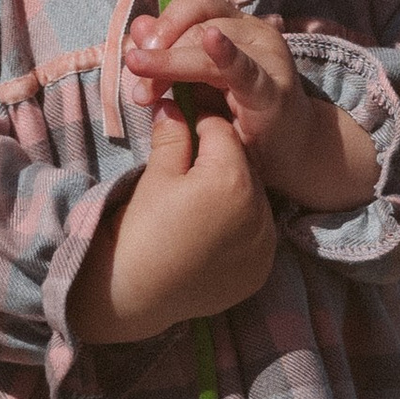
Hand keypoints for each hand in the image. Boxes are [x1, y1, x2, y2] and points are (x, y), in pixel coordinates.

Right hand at [69, 99, 276, 343]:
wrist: (135, 294)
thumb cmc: (140, 229)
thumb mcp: (156, 175)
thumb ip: (173, 135)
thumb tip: (174, 105)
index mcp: (232, 178)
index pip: (222, 131)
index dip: (200, 123)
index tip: (184, 127)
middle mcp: (259, 209)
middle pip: (243, 164)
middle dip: (221, 159)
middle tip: (192, 166)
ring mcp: (265, 244)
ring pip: (254, 198)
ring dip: (234, 192)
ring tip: (202, 200)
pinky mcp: (262, 269)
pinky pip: (258, 234)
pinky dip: (241, 227)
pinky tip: (214, 230)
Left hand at [121, 0, 381, 215]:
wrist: (290, 152)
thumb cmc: (242, 115)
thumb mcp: (199, 81)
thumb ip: (170, 54)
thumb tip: (138, 27)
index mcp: (234, 24)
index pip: (193, 6)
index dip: (162, 23)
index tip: (134, 54)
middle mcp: (252, 31)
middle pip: (197, 22)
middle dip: (160, 52)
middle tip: (137, 87)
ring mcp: (265, 56)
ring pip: (210, 41)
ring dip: (172, 63)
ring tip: (146, 92)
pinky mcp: (272, 88)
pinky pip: (244, 67)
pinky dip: (226, 54)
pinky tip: (211, 42)